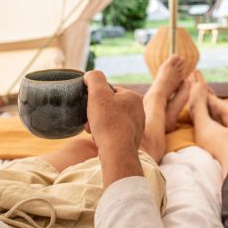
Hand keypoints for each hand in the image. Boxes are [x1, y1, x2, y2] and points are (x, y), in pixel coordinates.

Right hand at [84, 70, 145, 186]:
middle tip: (89, 122)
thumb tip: (90, 75)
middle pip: (110, 107)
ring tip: (94, 132)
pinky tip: (100, 140)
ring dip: (99, 125)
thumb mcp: (98, 94)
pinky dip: (105, 135)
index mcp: (134, 97)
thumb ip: (94, 78)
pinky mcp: (132, 139)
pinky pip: (115, 133)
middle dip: (96, 114)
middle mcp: (139, 110)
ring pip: (111, 121)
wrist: (117, 152)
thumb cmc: (108, 122)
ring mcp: (137, 126)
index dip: (96, 98)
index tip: (90, 107)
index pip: (110, 91)